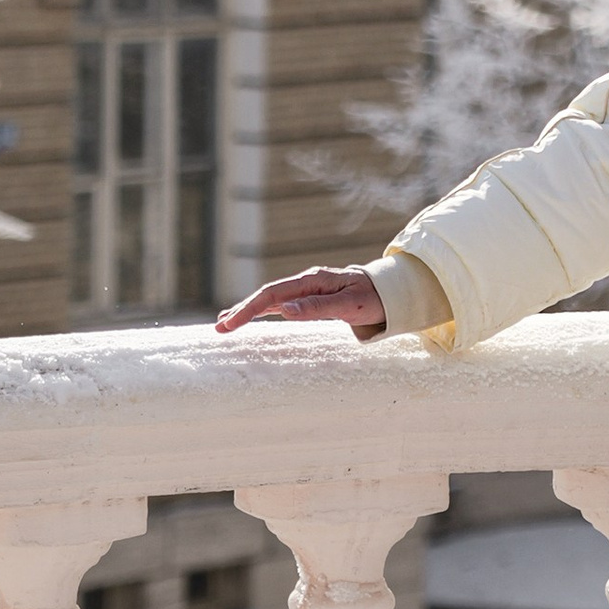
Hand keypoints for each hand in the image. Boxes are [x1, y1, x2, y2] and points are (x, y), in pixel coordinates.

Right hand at [215, 267, 386, 339]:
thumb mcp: (347, 306)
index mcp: (312, 281)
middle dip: (242, 310)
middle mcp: (306, 282)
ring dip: (248, 310)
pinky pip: (281, 303)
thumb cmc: (371, 299)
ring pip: (271, 298)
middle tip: (219, 327)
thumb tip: (284, 310)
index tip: (230, 323)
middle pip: (267, 295)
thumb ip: (316, 308)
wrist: (389, 291)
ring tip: (225, 322)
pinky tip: (251, 316)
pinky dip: (263, 310)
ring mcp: (307, 289)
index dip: (249, 309)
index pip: (272, 294)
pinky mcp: (310, 297)